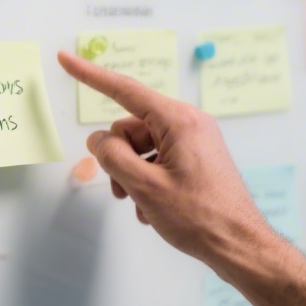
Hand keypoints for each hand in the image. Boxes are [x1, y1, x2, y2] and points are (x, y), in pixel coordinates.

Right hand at [58, 50, 305, 305]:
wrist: (240, 247)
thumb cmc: (199, 217)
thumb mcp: (144, 187)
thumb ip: (113, 157)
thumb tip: (98, 139)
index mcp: (178, 120)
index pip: (123, 90)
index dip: (89, 74)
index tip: (64, 58)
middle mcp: (189, 123)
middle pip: (131, 127)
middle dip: (118, 157)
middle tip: (120, 191)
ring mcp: (195, 141)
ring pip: (143, 146)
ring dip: (132, 174)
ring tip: (140, 205)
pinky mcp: (198, 158)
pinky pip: (159, 159)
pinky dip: (148, 180)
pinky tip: (154, 208)